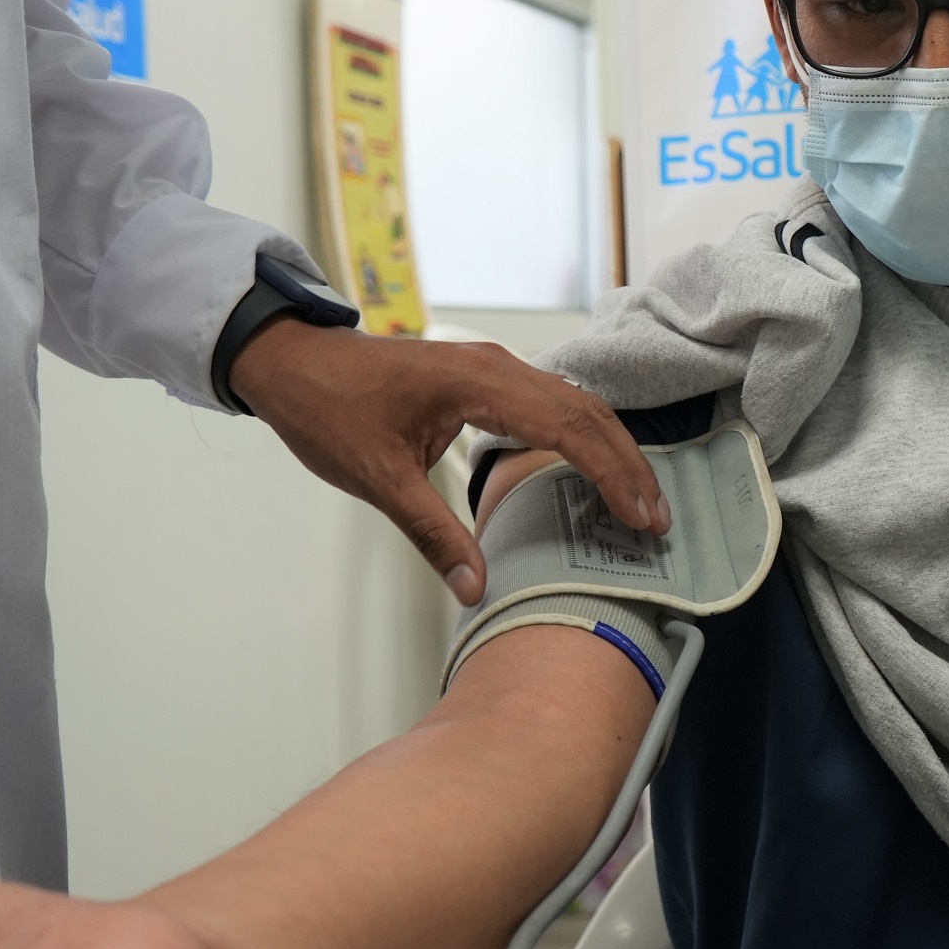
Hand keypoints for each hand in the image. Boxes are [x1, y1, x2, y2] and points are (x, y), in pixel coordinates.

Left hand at [229, 321, 664, 604]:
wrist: (291, 361)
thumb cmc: (328, 408)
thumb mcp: (377, 477)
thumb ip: (432, 533)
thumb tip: (475, 587)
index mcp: (477, 383)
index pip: (567, 428)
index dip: (611, 473)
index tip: (640, 515)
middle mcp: (496, 367)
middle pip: (587, 412)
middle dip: (628, 466)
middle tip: (656, 520)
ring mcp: (494, 368)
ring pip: (577, 404)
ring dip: (612, 450)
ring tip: (638, 502)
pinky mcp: (487, 378)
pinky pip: (553, 403)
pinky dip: (585, 438)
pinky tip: (596, 470)